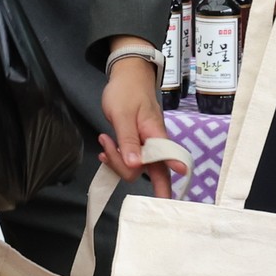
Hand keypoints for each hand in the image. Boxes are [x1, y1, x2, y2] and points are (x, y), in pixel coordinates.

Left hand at [97, 47, 181, 195]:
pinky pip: (130, 161)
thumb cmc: (127, 91)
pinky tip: (106, 148)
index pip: (170, 160)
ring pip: (136, 168)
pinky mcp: (138, 145)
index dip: (171, 181)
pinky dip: (116, 158)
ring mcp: (147, 146)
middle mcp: (156, 145)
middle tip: (106, 152)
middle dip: (126, 170)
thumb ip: (129, 140)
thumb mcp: (123, 115)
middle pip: (150, 173)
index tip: (168, 200)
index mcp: (157, 136)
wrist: (128, 75)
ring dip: (117, 161)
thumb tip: (136, 166)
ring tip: (104, 142)